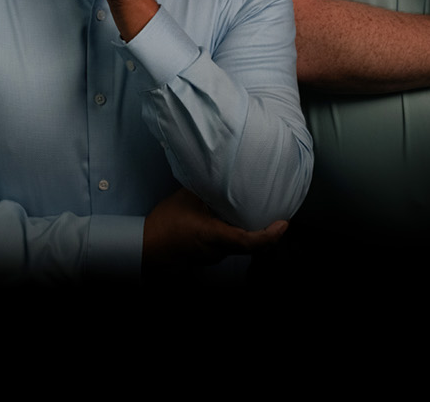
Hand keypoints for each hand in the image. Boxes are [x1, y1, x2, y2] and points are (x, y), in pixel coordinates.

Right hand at [142, 187, 286, 276]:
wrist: (146, 247)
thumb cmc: (165, 223)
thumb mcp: (186, 199)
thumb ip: (207, 189)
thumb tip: (221, 174)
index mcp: (214, 236)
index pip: (248, 241)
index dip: (269, 235)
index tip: (283, 224)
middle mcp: (219, 250)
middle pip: (250, 245)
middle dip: (267, 232)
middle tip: (279, 216)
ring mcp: (214, 256)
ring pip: (240, 245)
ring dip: (250, 232)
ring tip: (259, 213)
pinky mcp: (209, 255)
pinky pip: (229, 245)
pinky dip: (237, 233)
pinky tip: (233, 219)